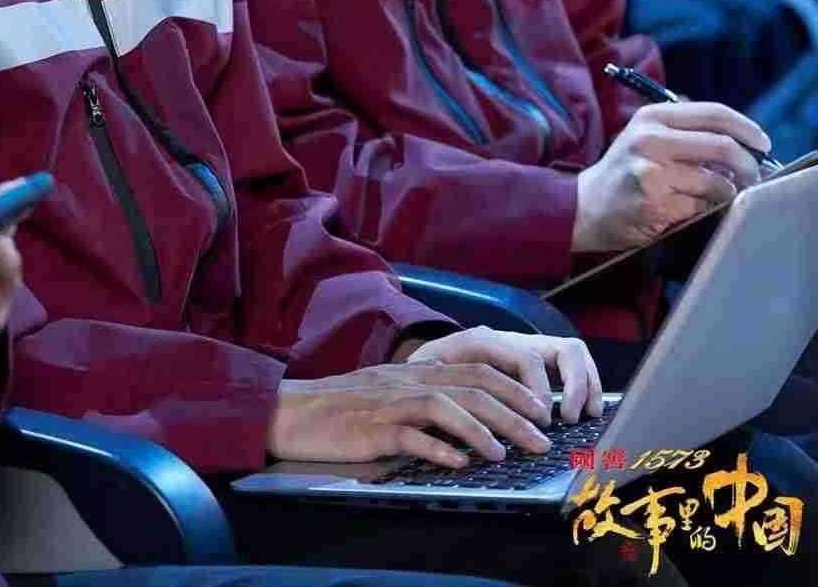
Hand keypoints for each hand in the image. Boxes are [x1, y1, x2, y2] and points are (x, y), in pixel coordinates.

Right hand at [268, 352, 559, 467]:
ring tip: (507, 453)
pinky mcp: (371, 429)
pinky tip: (459, 463)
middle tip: (542, 439)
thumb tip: (465, 425)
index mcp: (416, 371)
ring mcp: (390, 403)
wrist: (291, 410)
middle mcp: (409, 380)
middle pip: (472, 389)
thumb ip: (424, 400)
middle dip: (513, 413)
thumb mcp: (388, 394)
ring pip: (447, 407)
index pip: (476, 371)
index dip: (513, 388)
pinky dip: (438, 448)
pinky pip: (410, 436)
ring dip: (482, 430)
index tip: (542, 409)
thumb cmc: (340, 406)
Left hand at [401, 327, 602, 424]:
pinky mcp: (534, 360)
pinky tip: (585, 411)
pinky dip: (585, 385)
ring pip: (572, 352)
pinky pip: (571, 363)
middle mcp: (511, 339)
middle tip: (571, 418)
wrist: (417, 361)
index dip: (539, 390)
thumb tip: (463, 418)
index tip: (542, 421)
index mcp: (485, 341)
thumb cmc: (421, 374)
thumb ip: (442, 390)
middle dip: (575, 384)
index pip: (527, 358)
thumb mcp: (424, 378)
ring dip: (586, 383)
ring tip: (589, 415)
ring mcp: (526, 347)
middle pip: (562, 348)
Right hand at [573, 102, 770, 253]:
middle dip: (747, 164)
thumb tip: (740, 141)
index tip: (763, 142)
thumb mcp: (647, 136)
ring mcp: (652, 172)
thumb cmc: (625, 171)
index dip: (746, 127)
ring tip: (709, 195)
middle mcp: (651, 139)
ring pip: (716, 182)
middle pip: (722, 146)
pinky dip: (703, 209)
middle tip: (754, 175)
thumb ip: (686, 131)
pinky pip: (700, 206)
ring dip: (724, 192)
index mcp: (652, 117)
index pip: (713, 113)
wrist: (586, 205)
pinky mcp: (655, 202)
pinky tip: (684, 207)